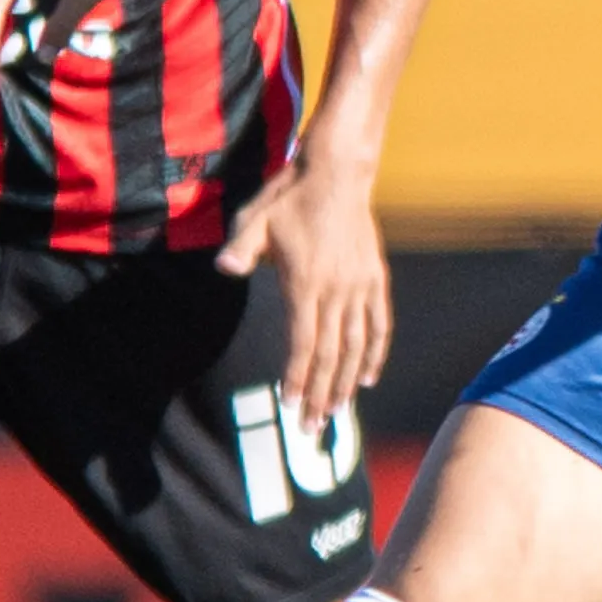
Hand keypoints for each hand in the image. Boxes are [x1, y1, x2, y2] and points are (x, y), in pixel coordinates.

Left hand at [218, 145, 389, 420]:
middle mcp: (337, 291)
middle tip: (311, 428)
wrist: (337, 172)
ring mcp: (360, 286)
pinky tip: (367, 379)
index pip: (302, 343)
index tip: (290, 405)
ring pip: (356, 346)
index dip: (296, 377)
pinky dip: (375, 354)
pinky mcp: (375, 279)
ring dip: (345, 383)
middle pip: (330, 355)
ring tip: (336, 414)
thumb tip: (223, 268)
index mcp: (307, 283)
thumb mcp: (256, 219)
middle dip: (319, 394)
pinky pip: (378, 325)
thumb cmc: (289, 197)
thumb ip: (241, 248)